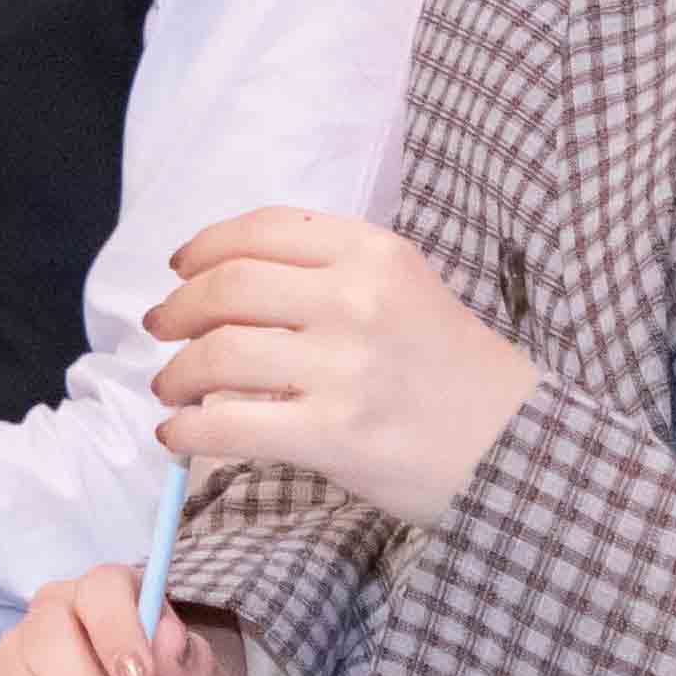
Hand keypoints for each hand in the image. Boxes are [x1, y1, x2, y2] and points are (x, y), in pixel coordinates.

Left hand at [149, 209, 536, 529]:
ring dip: (175, 372)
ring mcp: (344, 367)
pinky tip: (179, 434)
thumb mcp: (407, 288)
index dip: (204, 247)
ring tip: (170, 388)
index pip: (262, 230)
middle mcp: (355, 299)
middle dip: (177, 309)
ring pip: (218, 354)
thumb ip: (332, 272)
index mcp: (373, 252)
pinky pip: (230, 424)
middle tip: (161, 329)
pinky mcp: (334, 433)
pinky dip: (188, 429)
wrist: (514, 445)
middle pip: (226, 287)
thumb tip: (228, 282)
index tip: (180, 268)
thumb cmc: (452, 369)